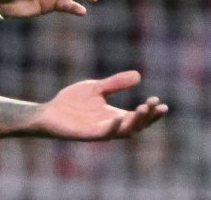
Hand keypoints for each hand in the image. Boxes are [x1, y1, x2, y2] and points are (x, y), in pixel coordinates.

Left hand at [31, 70, 167, 139]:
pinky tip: (118, 117)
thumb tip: (138, 75)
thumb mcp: (96, 88)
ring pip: (125, 131)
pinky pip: (104, 134)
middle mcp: (112, 125)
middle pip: (137, 125)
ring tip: (143, 108)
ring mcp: (101, 131)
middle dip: (148, 116)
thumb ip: (115, 83)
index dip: (152, 112)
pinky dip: (113, 127)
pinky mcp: (88, 134)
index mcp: (116, 115)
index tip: (162, 103)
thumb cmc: (72, 102)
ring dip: (135, 121)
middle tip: (156, 105)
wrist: (49, 112)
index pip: (139, 116)